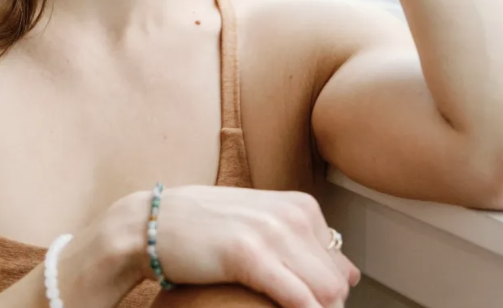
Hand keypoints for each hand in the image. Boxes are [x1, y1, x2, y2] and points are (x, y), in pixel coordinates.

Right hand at [139, 185, 360, 307]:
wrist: (152, 223)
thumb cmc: (204, 228)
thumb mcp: (261, 226)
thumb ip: (305, 246)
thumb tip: (353, 275)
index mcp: (299, 206)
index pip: (340, 267)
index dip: (320, 292)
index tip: (292, 298)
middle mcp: (292, 214)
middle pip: (337, 284)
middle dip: (320, 306)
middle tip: (284, 305)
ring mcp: (271, 231)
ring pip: (328, 294)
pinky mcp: (249, 254)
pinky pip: (299, 300)